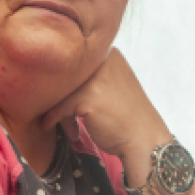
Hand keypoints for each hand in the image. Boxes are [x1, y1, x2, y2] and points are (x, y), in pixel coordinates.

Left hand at [42, 48, 170, 172]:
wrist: (145, 141)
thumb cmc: (128, 118)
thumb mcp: (112, 86)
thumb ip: (92, 77)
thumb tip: (59, 82)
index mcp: (110, 53)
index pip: (76, 63)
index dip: (66, 83)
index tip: (60, 100)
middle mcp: (103, 60)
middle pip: (67, 76)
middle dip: (60, 97)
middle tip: (60, 116)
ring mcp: (96, 78)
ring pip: (61, 91)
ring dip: (60, 111)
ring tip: (70, 127)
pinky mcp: (88, 96)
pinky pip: (59, 107)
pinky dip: (53, 118)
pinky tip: (50, 126)